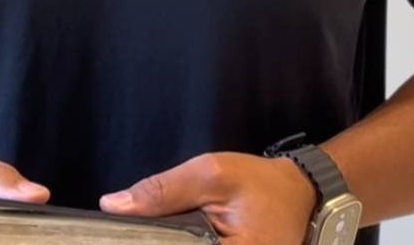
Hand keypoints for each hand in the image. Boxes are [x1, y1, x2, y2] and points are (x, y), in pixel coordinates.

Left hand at [100, 152, 316, 244]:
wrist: (300, 194)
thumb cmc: (261, 184)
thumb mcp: (211, 175)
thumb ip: (162, 193)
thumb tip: (113, 206)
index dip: (145, 241)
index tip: (122, 232)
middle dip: (159, 239)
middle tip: (143, 227)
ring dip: (170, 240)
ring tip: (167, 229)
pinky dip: (183, 242)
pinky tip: (180, 235)